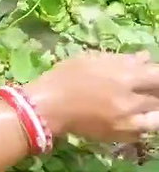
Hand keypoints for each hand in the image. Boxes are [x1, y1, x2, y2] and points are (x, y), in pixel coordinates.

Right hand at [26, 51, 158, 141]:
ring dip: (154, 111)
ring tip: (144, 105)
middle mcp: (131, 101)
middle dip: (155, 92)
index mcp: (123, 78)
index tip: (152, 75)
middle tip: (145, 88)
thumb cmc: (63, 78)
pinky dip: (142, 124)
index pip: (158, 76)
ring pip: (157, 119)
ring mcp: (128, 122)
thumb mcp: (89, 61)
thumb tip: (145, 58)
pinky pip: (143, 132)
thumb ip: (121, 60)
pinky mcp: (121, 136)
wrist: (46, 108)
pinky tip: (131, 117)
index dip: (158, 75)